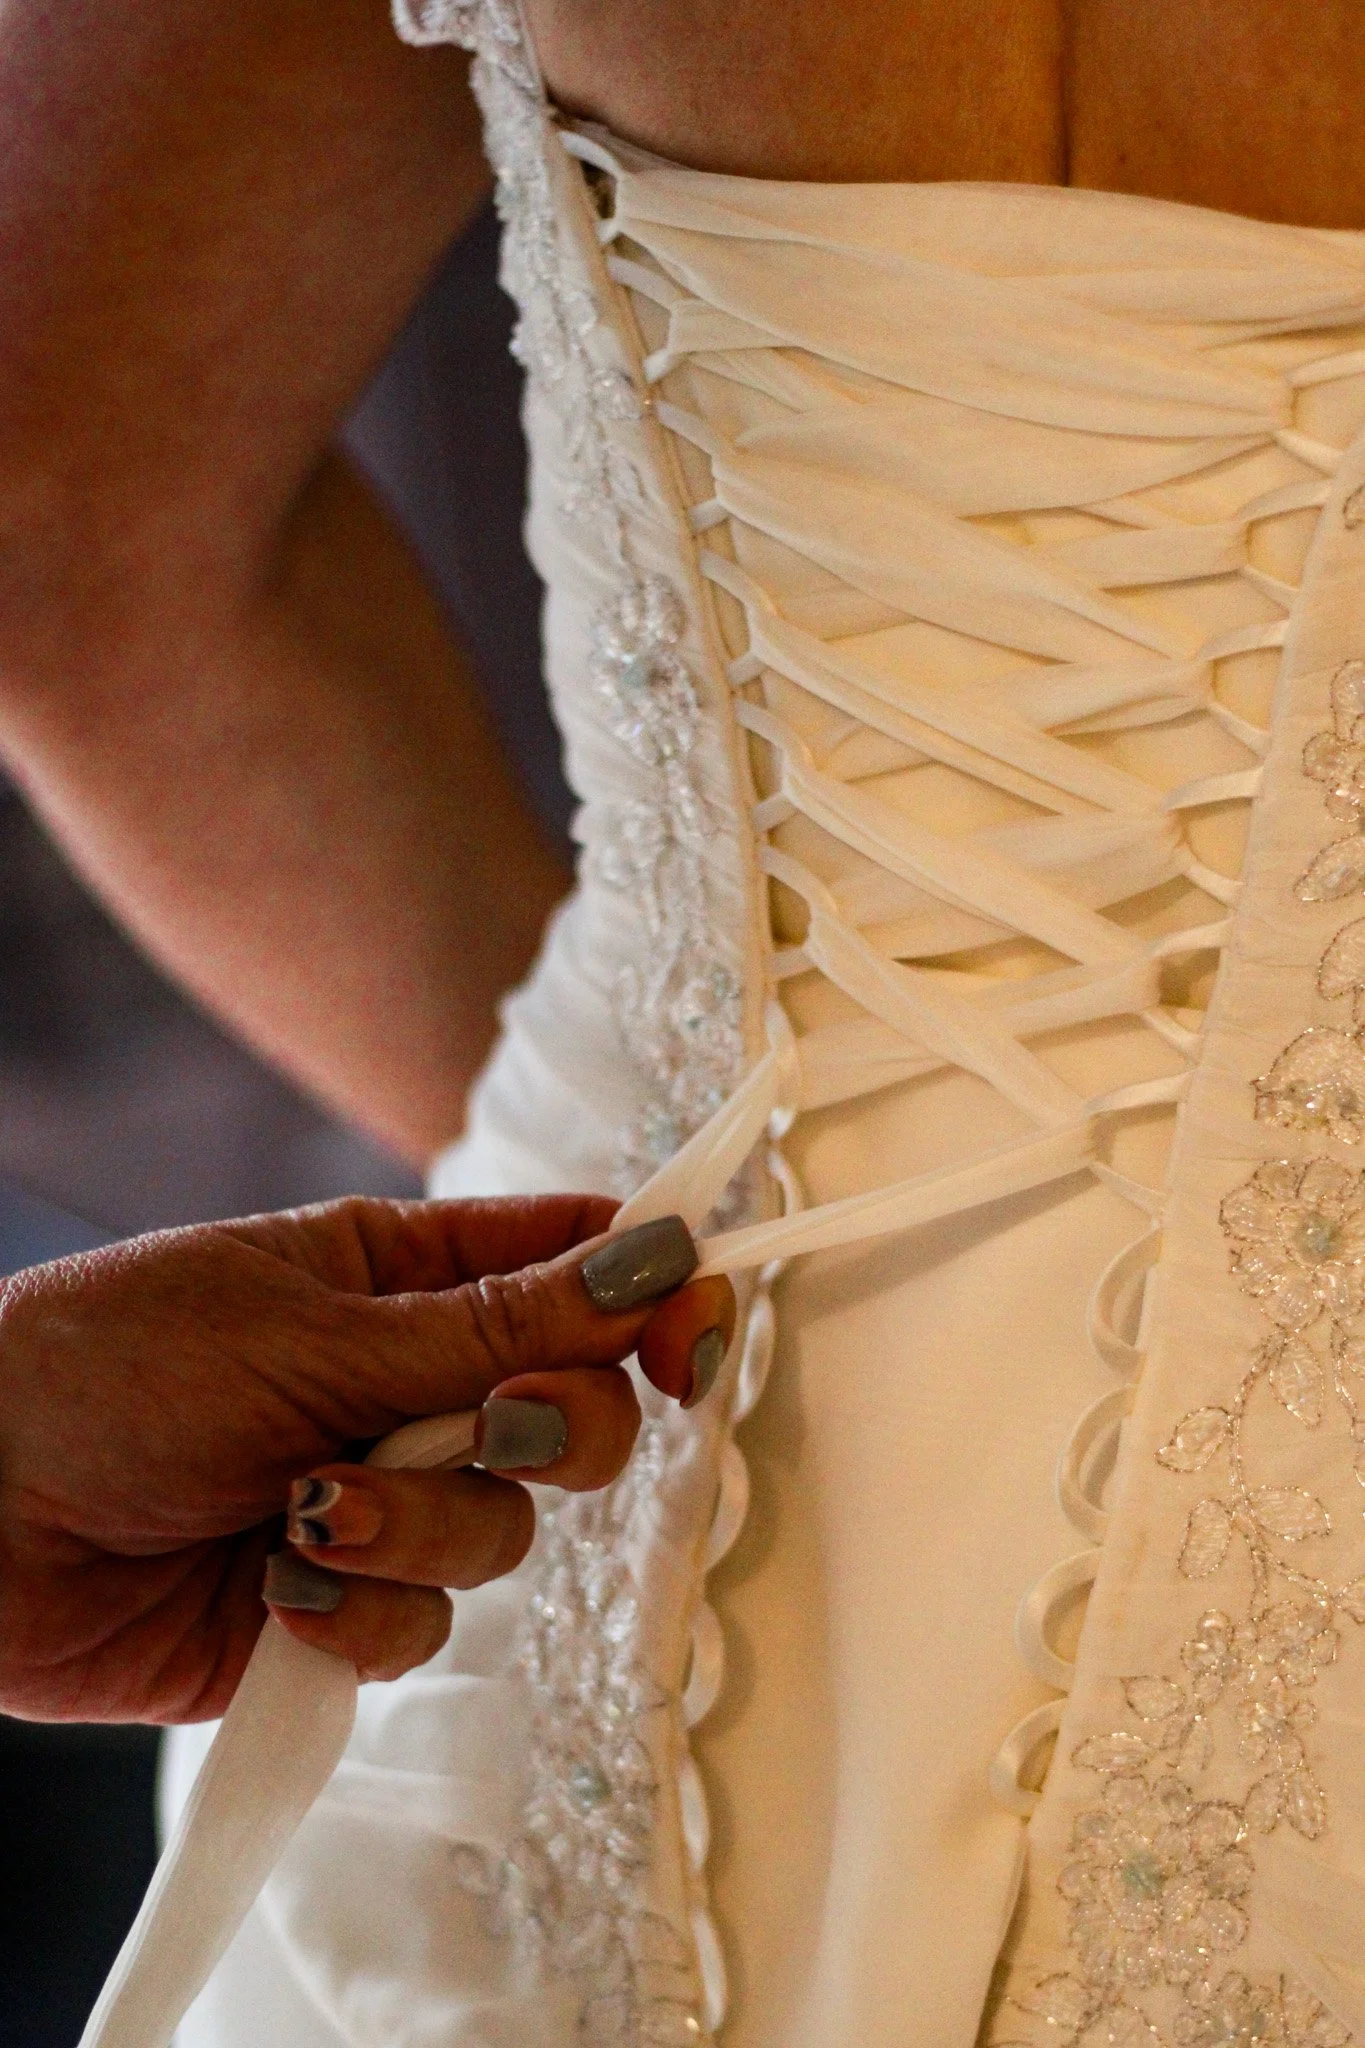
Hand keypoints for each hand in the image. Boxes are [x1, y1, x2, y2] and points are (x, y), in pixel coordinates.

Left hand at [0, 1195, 734, 1723]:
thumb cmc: (107, 1367)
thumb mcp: (308, 1326)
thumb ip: (494, 1323)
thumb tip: (651, 1261)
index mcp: (404, 1276)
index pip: (576, 1270)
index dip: (653, 1299)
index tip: (689, 1340)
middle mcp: (409, 1387)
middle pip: (574, 1414)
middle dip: (545, 1431)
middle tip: (480, 1428)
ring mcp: (380, 1501)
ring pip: (507, 1533)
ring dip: (418, 1527)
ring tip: (304, 1513)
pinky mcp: (340, 1610)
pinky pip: (425, 1628)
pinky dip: (360, 1612)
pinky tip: (273, 1585)